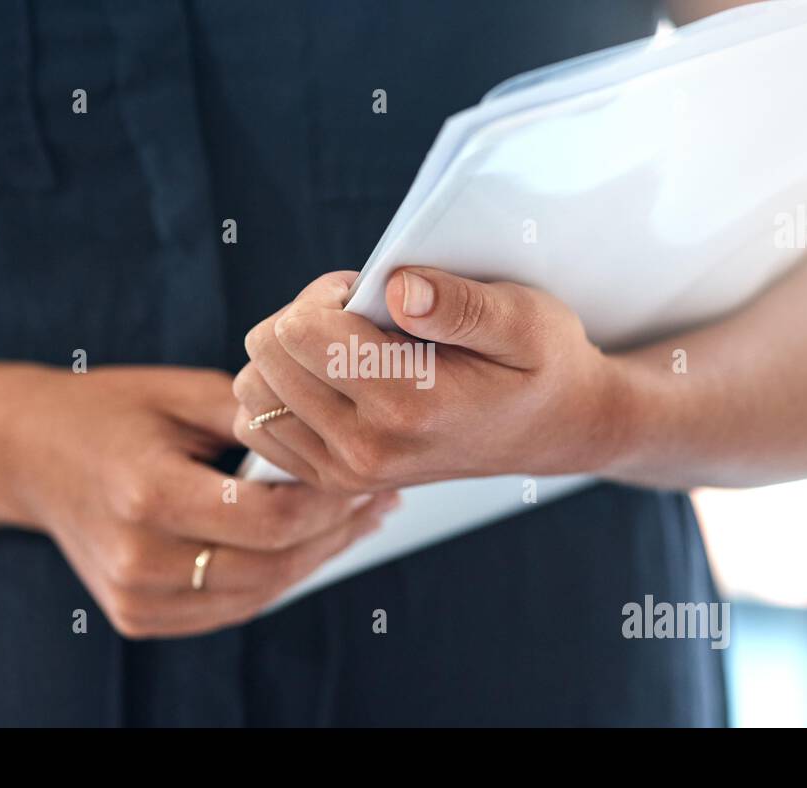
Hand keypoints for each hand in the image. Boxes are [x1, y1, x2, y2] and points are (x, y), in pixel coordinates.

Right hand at [0, 366, 397, 637]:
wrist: (29, 454)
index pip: (268, 520)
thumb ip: (256, 417)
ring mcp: (134, 596)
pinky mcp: (137, 616)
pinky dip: (275, 580)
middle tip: (377, 500)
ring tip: (357, 523)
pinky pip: (229, 608)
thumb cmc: (107, 412)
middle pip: (271, 565)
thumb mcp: (181, 394)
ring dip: (315, 560)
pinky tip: (308, 548)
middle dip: (334, 533)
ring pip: (258, 594)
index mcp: (146, 492)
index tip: (360, 474)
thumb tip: (332, 437)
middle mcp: (138, 556)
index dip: (327, 503)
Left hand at [233, 268, 629, 491]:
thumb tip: (397, 289)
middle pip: (268, 354)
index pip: (301, 329)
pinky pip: (259, 427)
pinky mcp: (333, 480)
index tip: (369, 295)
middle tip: (358, 318)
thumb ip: (461, 303)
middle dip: (303, 319)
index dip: (328, 294)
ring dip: (288, 356)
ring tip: (345, 350)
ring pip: (254, 390)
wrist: (552, 429)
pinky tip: (329, 381)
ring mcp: (346, 472)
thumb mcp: (525, 318)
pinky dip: (281, 393)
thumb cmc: (540, 365)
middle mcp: (368, 448)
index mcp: (409, 404)